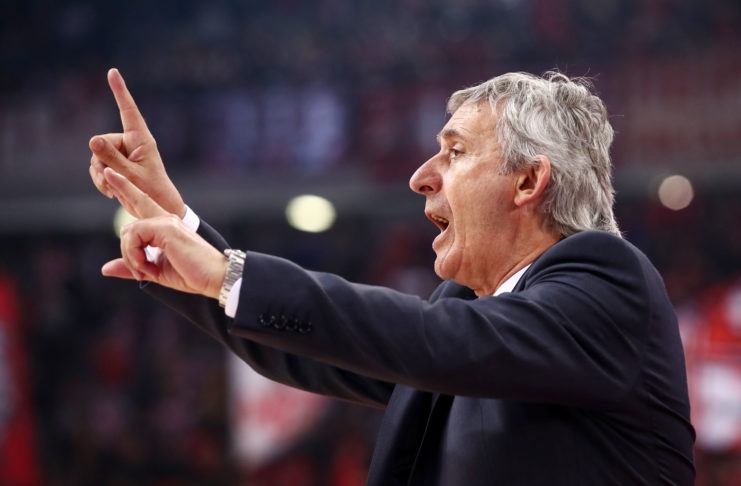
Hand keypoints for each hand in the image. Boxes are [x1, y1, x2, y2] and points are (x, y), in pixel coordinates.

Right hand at [89, 68, 185, 217]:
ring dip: (100, 174)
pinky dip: (100, 180)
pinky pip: (97, 167)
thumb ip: (111, 158)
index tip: (113, 72)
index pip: (128, 111)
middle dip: (102, 162)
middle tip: (113, 178)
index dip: (120, 91)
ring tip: (113, 188)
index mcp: (141, 139)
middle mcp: (130, 143)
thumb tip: (92, 139)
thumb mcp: (131, 175)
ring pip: (96, 156)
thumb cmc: (151, 189)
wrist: (156, 206)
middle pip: (101, 143)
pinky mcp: (115, 164)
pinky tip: (110, 192)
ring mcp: (121, 153)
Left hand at [102, 167, 226, 298]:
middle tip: (141, 271)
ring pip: (129, 231)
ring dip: (131, 256)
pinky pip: (134, 235)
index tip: (110, 173)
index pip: (140, 202)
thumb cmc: (191, 274)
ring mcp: (166, 221)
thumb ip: (131, 266)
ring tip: (146, 271)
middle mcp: (165, 218)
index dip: (125, 187)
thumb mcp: (155, 271)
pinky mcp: (166, 227)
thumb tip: (106, 268)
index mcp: (164, 226)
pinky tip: (147, 265)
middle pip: (129, 223)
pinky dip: (134, 254)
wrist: (215, 278)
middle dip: (127, 252)